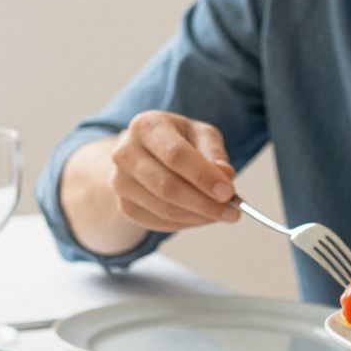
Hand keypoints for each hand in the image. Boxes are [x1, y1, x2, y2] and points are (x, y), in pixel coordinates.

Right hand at [109, 111, 238, 231]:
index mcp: (147, 126)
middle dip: (204, 203)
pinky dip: (185, 224)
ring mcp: (120, 181)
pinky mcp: (124, 205)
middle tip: (231, 212)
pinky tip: (201, 217)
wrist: (144, 153)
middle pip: (167, 186)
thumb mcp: (199, 134)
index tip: (228, 192)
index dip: (203, 177)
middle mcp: (126, 153)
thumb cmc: (178, 140)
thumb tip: (225, 176)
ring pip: (163, 209)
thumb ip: (214, 152)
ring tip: (220, 214)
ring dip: (198, 217)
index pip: (176, 155)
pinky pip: (158, 222)